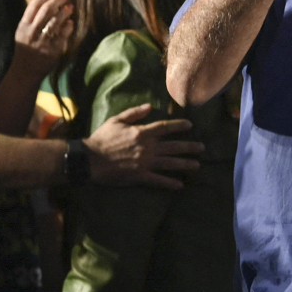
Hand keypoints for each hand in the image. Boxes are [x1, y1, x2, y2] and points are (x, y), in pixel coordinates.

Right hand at [12, 0, 73, 79]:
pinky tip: (71, 22)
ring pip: (55, 22)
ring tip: (70, 7)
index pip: (34, 5)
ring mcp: (42, 42)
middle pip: (45, 11)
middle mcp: (31, 33)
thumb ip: (33, 19)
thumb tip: (50, 1)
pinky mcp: (52, 51)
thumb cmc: (27, 48)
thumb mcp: (24, 32)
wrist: (25, 71)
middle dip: (56, 0)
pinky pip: (63, 35)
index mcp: (23, 26)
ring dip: (64, 12)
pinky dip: (68, 27)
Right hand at [85, 103, 203, 189]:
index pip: (165, 127)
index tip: (190, 125)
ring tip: (197, 165)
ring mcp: (145, 162)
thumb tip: (150, 106)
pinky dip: (169, 183)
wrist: (89, 159)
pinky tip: (180, 185)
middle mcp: (147, 147)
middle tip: (202, 148)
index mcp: (142, 133)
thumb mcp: (116, 120)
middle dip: (189, 147)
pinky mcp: (140, 176)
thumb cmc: (102, 138)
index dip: (179, 125)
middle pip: (173, 146)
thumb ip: (134, 113)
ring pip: (170, 163)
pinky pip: (158, 180)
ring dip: (185, 164)